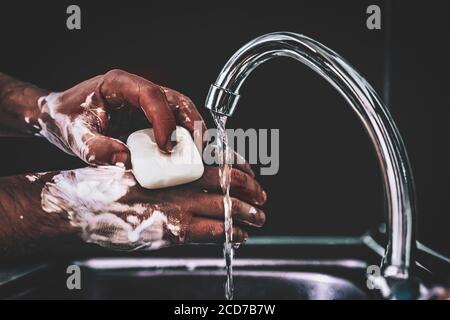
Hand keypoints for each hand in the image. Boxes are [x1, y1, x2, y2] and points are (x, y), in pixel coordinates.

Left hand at [35, 69, 205, 167]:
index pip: (152, 95)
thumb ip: (96, 148)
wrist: (57, 119)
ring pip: (179, 110)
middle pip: (175, 99)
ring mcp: (144, 104)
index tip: (167, 146)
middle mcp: (137, 90)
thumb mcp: (75, 136)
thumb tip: (125, 160)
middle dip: (190, 122)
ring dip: (191, 130)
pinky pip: (172, 123)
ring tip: (198, 152)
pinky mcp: (147, 118)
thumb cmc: (65, 120)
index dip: (164, 120)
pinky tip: (185, 153)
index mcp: (119, 84)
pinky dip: (182, 137)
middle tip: (198, 147)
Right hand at [40, 165, 265, 250]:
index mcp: (173, 165)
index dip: (238, 168)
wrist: (82, 208)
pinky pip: (212, 232)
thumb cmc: (106, 188)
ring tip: (260, 219)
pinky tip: (240, 236)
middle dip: (250, 191)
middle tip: (263, 197)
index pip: (216, 162)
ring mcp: (179, 207)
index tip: (251, 173)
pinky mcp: (174, 231)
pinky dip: (230, 233)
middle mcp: (180, 183)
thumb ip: (162, 172)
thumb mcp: (136, 170)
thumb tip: (185, 175)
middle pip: (227, 184)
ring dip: (247, 214)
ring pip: (226, 208)